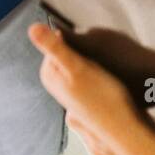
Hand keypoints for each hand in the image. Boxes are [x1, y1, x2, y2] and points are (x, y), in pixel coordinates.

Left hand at [28, 23, 154, 154]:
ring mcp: (71, 90)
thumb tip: (31, 28)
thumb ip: (54, 47)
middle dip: (85, 51)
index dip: (77, 41)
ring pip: (83, 61)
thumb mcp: (76, 66)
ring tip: (108, 73)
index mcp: (48, 74)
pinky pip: (93, 72)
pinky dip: (102, 72)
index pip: (58, 40)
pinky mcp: (86, 94)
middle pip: (70, 51)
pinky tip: (112, 80)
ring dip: (96, 61)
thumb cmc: (102, 96)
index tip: (90, 52)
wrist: (123, 126)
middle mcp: (55, 83)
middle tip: (101, 63)